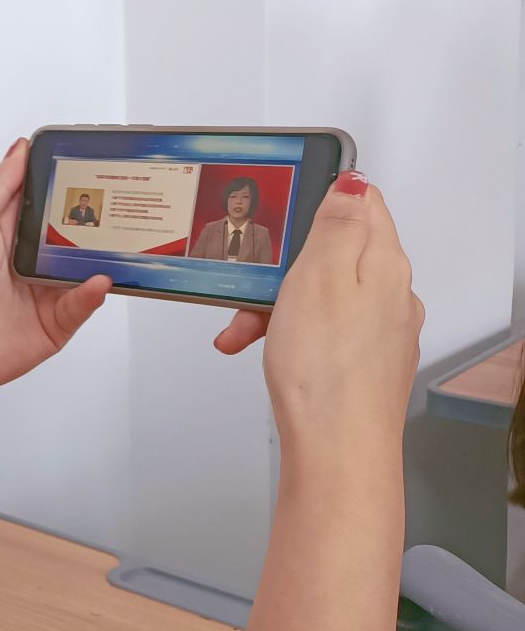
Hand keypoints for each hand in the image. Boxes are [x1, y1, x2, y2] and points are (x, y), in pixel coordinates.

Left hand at [0, 138, 111, 411]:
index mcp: (3, 228)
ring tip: (123, 234)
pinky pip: (84, 302)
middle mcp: (28, 255)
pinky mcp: (56, 321)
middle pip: (71, 227)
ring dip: (104, 250)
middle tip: (122, 192)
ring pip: (86, 263)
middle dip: (95, 212)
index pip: (42, 194)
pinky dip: (93, 290)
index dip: (63, 176)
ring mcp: (45, 288)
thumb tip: (20, 150)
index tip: (90, 156)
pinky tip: (98, 278)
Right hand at [261, 173, 422, 460]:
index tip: (281, 210)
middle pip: (332, 254)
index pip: (362, 204)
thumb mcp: (321, 275)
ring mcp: (377, 330)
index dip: (318, 199)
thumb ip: (338, 223)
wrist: (337, 448)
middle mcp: (390, 295)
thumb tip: (353, 182)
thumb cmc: (326, 368)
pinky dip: (286, 334)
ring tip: (241, 328)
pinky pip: (319, 330)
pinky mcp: (360, 361)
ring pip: (319, 295)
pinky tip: (262, 351)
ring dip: (274, 304)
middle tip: (250, 285)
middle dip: (282, 265)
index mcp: (384, 264)